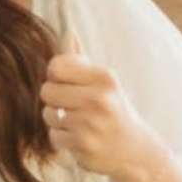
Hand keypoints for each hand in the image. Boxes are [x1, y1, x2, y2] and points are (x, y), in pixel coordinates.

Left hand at [37, 47, 151, 181]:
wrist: (134, 150)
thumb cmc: (114, 110)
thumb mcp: (105, 83)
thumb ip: (81, 60)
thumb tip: (67, 32)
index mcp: (104, 78)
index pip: (56, 66)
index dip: (55, 75)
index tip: (65, 82)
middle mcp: (98, 99)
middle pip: (47, 90)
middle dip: (54, 99)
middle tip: (70, 105)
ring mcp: (90, 123)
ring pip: (48, 114)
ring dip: (57, 120)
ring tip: (76, 122)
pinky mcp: (83, 145)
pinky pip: (53, 135)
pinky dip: (62, 138)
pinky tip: (78, 137)